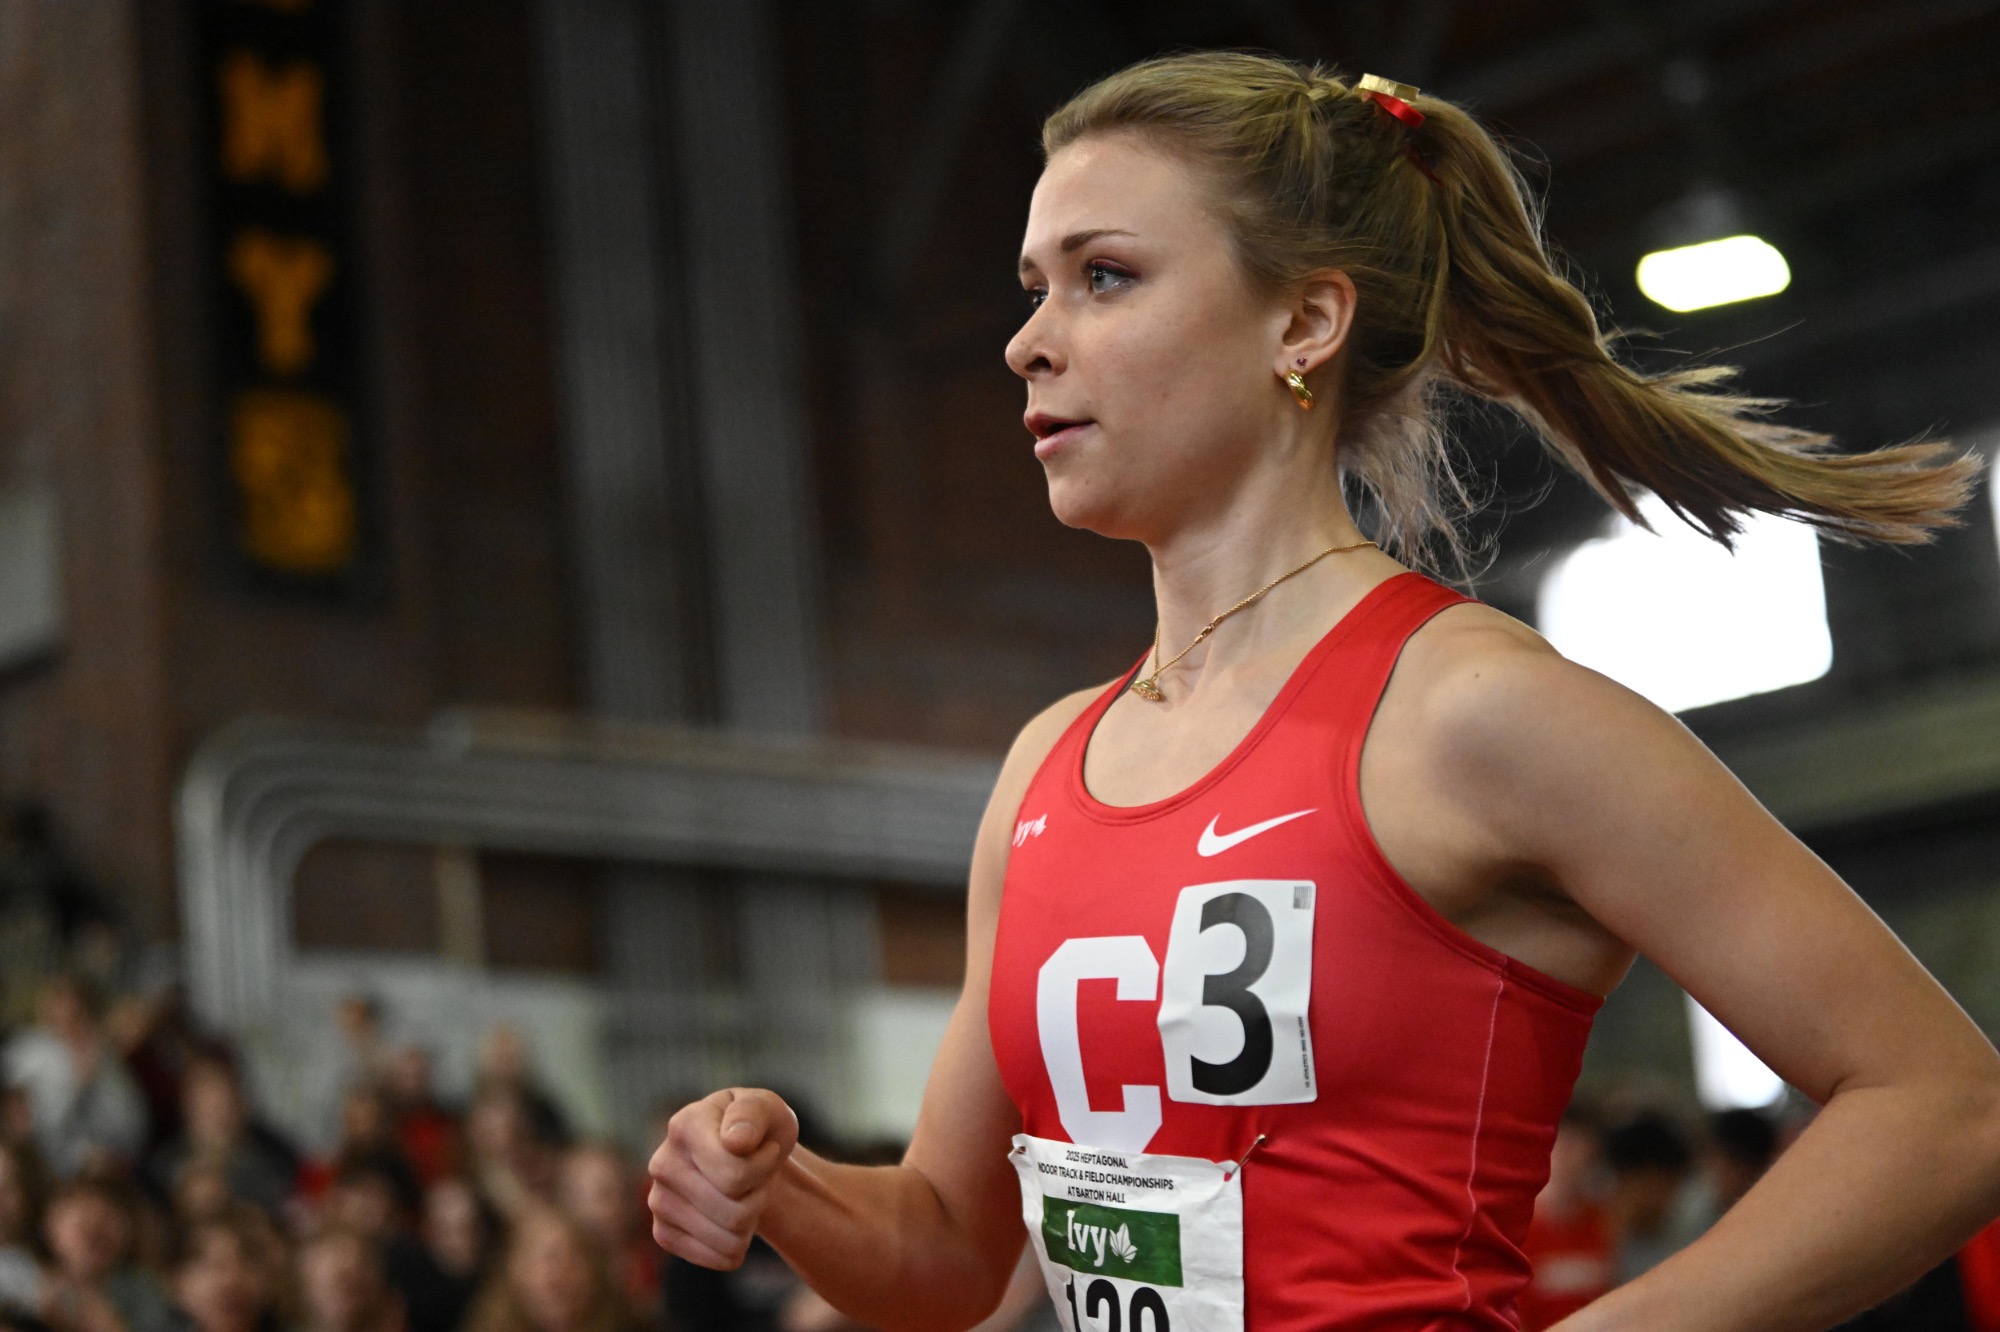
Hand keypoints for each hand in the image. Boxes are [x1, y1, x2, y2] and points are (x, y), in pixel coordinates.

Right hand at [647, 1087, 799, 1268]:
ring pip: (729, 1239)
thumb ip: (753, 1114)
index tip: (768, 1148)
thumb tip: (735, 1141)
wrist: (746, 1158)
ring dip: (751, 1220)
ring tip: (744, 1194)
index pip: (734, 1175)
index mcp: (684, 1125)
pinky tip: (731, 1217)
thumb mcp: (767, 1108)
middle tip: (758, 1177)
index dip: (765, 1166)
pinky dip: (739, 1244)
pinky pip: (719, 1258)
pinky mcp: (662, 1233)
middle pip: (734, 1212)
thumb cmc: (758, 1130)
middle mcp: (662, 1163)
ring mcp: (657, 1201)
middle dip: (759, 1197)